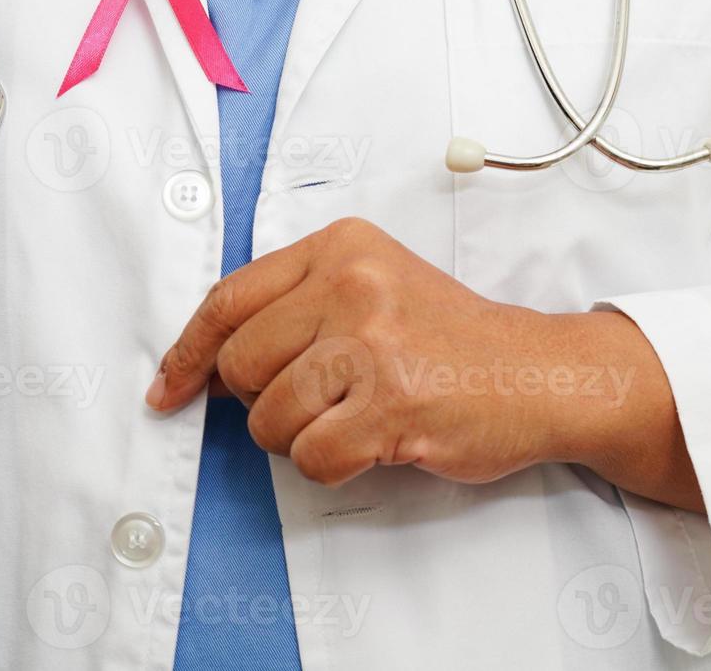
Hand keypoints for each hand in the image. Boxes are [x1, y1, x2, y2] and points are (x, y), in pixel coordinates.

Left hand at [147, 218, 702, 509]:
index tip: (169, 388)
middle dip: (262, 400)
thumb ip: (298, 306)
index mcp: (342, 246)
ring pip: (268, 417)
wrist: (541, 374)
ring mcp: (373, 343)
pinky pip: (311, 455)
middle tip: (316, 401)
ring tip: (355, 417)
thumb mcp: (375, 287)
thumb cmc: (453, 340)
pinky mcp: (392, 403)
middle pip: (239, 363)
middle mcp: (353, 284)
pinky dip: (333, 464)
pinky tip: (374, 442)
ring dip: (302, 436)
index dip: (188, 353)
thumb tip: (206, 364)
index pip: (228, 299)